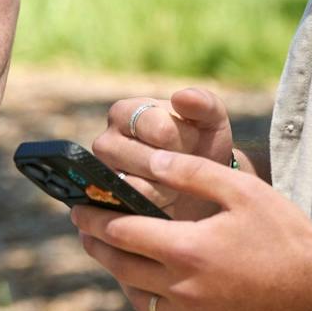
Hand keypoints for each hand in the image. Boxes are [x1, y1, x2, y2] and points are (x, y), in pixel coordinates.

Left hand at [71, 153, 311, 310]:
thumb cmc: (286, 235)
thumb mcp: (241, 189)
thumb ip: (192, 173)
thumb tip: (152, 161)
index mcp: (186, 250)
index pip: (119, 233)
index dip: (93, 218)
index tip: (78, 208)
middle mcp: (183, 290)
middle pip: (121, 267)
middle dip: (97, 246)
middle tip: (85, 231)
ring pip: (142, 300)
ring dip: (127, 277)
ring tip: (121, 257)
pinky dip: (166, 302)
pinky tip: (171, 285)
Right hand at [93, 85, 234, 219]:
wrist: (197, 187)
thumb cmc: (201, 146)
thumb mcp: (210, 121)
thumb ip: (202, 103)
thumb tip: (180, 97)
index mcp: (124, 113)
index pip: (160, 130)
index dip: (187, 142)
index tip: (196, 143)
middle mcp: (105, 142)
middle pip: (149, 162)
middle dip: (178, 170)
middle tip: (188, 170)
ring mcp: (102, 177)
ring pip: (140, 190)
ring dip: (169, 194)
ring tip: (178, 188)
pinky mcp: (105, 207)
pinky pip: (132, 213)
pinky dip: (157, 212)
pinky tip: (167, 205)